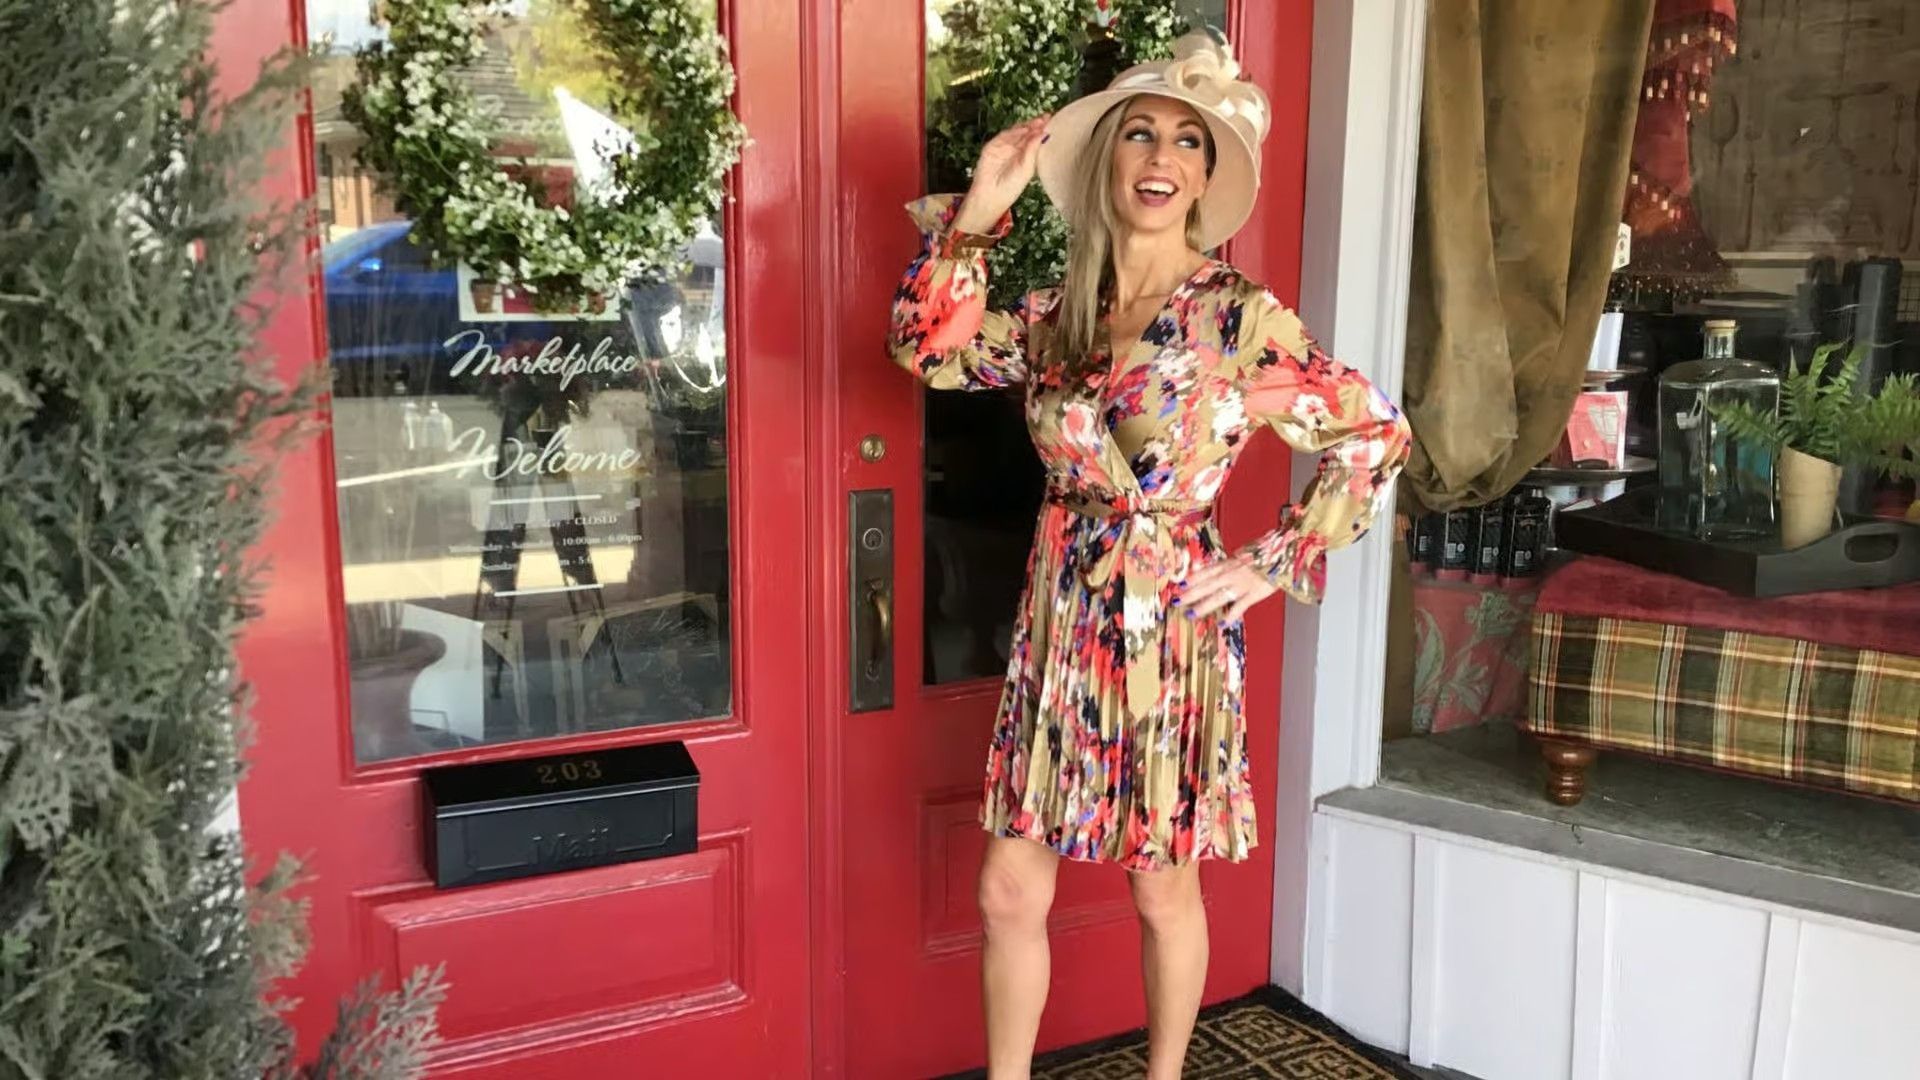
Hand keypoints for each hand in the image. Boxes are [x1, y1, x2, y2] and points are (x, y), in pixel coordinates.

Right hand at [953, 116, 1050, 233]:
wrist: (991, 195)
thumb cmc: (1011, 187)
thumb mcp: (1027, 169)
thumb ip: (1033, 151)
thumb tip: (1043, 134)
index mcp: (1026, 156)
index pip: (1035, 140)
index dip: (1042, 130)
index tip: (1052, 121)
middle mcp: (1015, 150)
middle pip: (1026, 133)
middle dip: (1035, 125)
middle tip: (1046, 118)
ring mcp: (1003, 147)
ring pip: (1016, 132)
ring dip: (1026, 126)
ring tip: (1038, 122)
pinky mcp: (992, 146)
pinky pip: (1003, 136)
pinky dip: (1013, 132)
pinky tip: (1023, 129)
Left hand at [1181, 555, 1277, 621]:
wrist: (1284, 552)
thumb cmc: (1264, 554)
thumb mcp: (1242, 555)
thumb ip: (1227, 564)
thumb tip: (1213, 569)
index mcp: (1229, 563)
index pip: (1206, 572)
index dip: (1192, 579)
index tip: (1179, 585)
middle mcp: (1232, 573)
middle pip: (1207, 585)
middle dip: (1191, 594)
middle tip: (1177, 602)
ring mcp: (1242, 584)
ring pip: (1219, 596)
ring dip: (1204, 606)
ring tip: (1192, 614)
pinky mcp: (1254, 593)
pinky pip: (1240, 606)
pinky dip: (1232, 615)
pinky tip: (1223, 623)